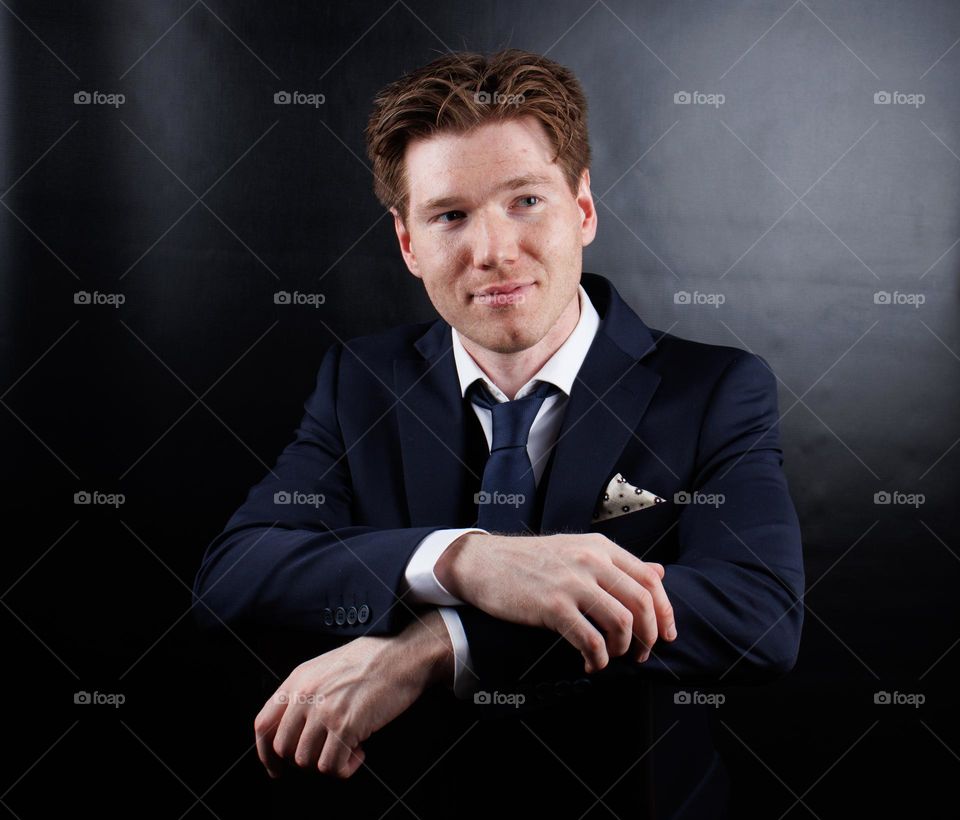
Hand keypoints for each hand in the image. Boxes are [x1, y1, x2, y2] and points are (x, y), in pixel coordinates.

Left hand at [254, 609, 452, 778]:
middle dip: (304, 759)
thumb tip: (296, 730)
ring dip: (327, 762)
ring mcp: (325, 710)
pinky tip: (359, 753)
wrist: (402, 653)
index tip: (276, 767)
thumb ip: (306, 694)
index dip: (266, 753)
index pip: (263, 724)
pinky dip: (344, 768)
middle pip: (284, 748)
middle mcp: (305, 695)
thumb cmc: (372, 660)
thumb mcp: (327, 668)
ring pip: (306, 761)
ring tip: (348, 749)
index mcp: (298, 680)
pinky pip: (331, 766)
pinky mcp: (346, 725)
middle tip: (327, 754)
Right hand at [436, 532, 675, 672]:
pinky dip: (598, 659)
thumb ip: (617, 563)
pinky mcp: (553, 605)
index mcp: (600, 546)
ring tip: (611, 657)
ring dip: (623, 648)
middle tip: (641, 654)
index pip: (650, 578)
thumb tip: (659, 572)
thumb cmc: (531, 561)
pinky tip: (591, 664)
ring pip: (621, 621)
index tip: (666, 635)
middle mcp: (591, 560)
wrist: (484, 562)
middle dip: (649, 636)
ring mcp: (572, 582)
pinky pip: (590, 639)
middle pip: (641, 602)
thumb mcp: (578, 550)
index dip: (665, 611)